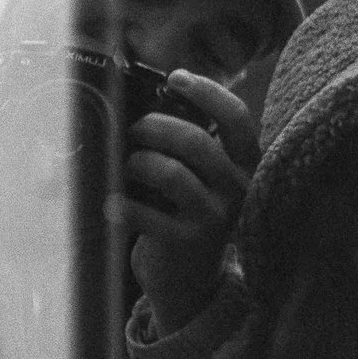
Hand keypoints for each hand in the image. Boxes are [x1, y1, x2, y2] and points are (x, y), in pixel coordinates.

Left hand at [123, 72, 258, 329]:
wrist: (191, 279)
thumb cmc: (189, 212)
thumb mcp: (205, 177)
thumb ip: (192, 143)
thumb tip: (150, 99)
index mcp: (246, 164)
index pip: (237, 118)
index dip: (207, 92)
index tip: (175, 79)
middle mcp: (237, 188)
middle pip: (195, 142)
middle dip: (154, 127)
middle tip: (133, 130)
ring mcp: (214, 217)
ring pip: (171, 173)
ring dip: (138, 162)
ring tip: (128, 166)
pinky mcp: (186, 241)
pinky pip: (147, 213)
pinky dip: (123, 205)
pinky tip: (112, 203)